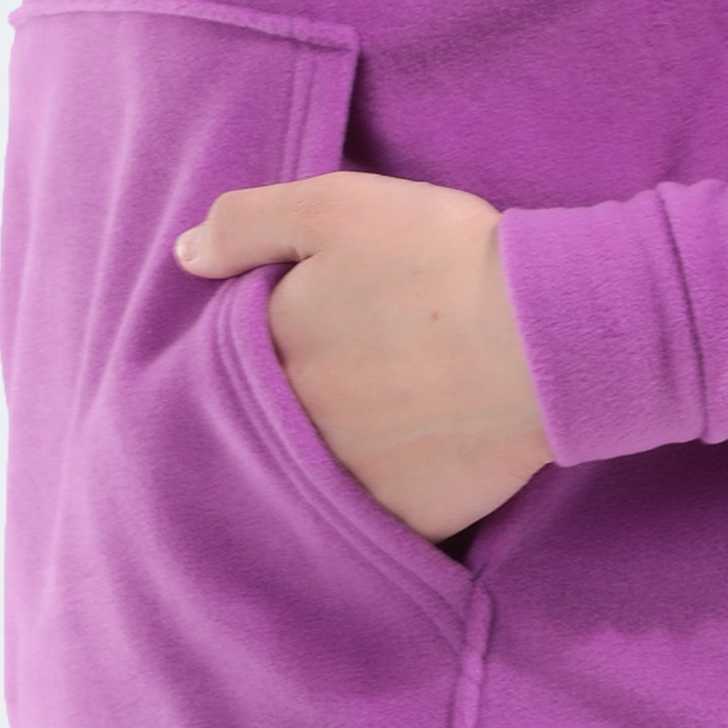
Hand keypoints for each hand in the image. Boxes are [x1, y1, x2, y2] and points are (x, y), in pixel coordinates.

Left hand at [173, 171, 551, 542]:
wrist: (544, 334)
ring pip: (311, 472)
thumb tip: (182, 257)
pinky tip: (404, 463)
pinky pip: (370, 516)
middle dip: (288, 398)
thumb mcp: (333, 206)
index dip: (259, 336)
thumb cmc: (437, 258)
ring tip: (372, 417)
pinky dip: (377, 495)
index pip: (228, 355)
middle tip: (345, 369)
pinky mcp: (401, 521)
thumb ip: (245, 224)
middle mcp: (289, 428)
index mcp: (265, 350)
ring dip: (325, 450)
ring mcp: (343, 482)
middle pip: (266, 418)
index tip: (298, 323)